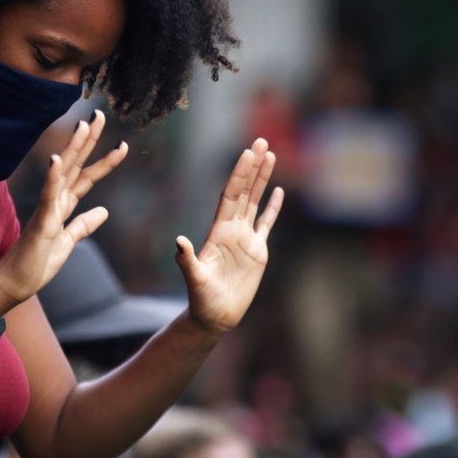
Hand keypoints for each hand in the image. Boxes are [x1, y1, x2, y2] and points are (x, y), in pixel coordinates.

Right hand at [0, 111, 127, 302]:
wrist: (14, 283)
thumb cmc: (37, 264)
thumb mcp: (68, 242)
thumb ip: (83, 225)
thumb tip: (103, 211)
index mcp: (63, 207)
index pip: (86, 177)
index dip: (104, 161)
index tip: (122, 145)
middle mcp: (55, 202)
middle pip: (76, 166)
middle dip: (89, 141)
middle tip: (101, 114)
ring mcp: (47, 210)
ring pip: (63, 174)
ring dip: (73, 149)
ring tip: (84, 126)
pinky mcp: (41, 223)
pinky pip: (48, 197)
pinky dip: (53, 177)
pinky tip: (58, 160)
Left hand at [176, 137, 283, 336]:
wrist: (214, 316)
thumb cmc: (202, 300)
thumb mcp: (195, 280)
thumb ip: (187, 261)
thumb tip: (179, 242)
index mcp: (219, 232)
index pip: (231, 196)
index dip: (239, 174)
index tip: (247, 153)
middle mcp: (232, 229)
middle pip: (244, 191)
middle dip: (253, 166)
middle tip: (261, 140)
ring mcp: (245, 239)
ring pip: (256, 201)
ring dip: (263, 179)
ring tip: (270, 155)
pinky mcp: (257, 251)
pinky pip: (266, 223)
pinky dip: (273, 207)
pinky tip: (278, 191)